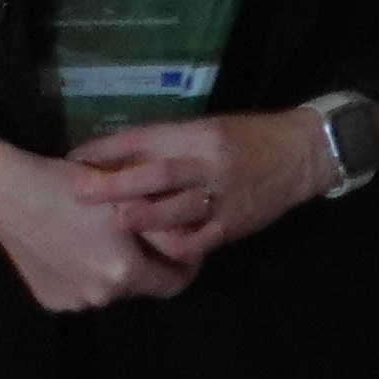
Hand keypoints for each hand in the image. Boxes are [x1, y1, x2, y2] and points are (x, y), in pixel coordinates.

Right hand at [0, 130, 195, 313]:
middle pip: (143, 287)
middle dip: (152, 265)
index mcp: (123, 272)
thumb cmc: (72, 185)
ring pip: (113, 290)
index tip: (186, 245)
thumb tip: (192, 239)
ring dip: (119, 270)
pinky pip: (83, 291)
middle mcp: (99, 296)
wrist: (7, 195)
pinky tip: (77, 248)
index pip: (175, 283)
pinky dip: (88, 275)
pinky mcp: (50, 301)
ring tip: (108, 239)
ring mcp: (72, 302)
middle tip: (146, 237)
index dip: (187, 264)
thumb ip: (165, 225)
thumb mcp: (130, 195)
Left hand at [80, 107, 342, 267]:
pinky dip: (172, 245)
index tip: (75, 157)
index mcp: (201, 135)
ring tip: (114, 222)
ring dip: (141, 218)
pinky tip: (154, 248)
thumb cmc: (248, 138)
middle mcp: (211, 163)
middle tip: (79, 192)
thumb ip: (167, 145)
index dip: (109, 147)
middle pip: (158, 174)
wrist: (303, 154)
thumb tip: (112, 159)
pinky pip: (198, 240)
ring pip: (177, 210)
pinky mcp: (234, 223)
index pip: (149, 138)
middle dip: (115, 184)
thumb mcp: (208, 130)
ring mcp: (224, 195)